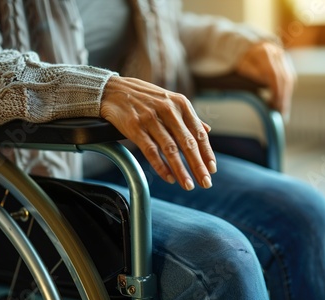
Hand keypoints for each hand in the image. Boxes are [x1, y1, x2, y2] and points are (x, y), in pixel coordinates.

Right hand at [100, 76, 216, 190]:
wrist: (112, 90)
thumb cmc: (144, 97)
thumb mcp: (169, 100)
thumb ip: (187, 117)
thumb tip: (207, 130)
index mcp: (181, 104)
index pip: (199, 133)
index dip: (207, 153)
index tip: (212, 169)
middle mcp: (168, 110)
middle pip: (188, 143)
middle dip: (198, 166)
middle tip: (206, 183)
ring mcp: (151, 119)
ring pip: (171, 150)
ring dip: (181, 170)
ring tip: (188, 185)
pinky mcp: (135, 127)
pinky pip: (151, 151)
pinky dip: (161, 166)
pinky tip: (169, 177)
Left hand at [235, 41, 294, 117]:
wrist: (248, 44)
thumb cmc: (242, 58)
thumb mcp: (242, 65)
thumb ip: (252, 74)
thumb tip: (264, 85)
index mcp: (264, 53)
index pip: (274, 74)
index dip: (275, 91)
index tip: (273, 103)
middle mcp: (277, 53)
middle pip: (284, 78)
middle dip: (283, 96)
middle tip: (279, 111)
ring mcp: (283, 56)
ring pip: (290, 78)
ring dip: (287, 95)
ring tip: (282, 110)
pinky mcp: (286, 61)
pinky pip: (290, 77)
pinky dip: (287, 90)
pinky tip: (283, 101)